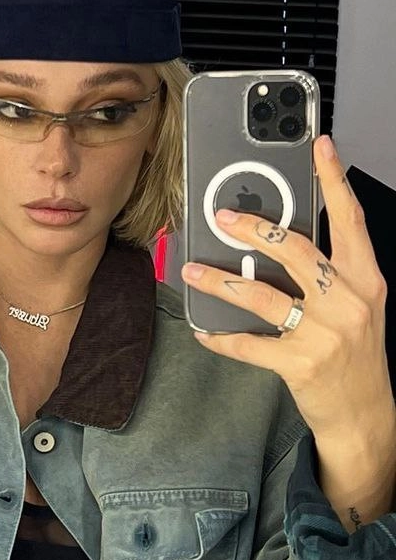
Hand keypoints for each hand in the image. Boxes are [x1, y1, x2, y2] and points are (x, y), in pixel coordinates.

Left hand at [181, 134, 392, 440]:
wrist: (364, 412)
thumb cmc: (354, 354)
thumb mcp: (355, 306)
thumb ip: (327, 274)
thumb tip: (277, 243)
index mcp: (365, 279)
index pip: (350, 220)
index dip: (334, 180)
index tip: (319, 147)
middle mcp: (349, 301)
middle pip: (295, 251)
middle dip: (254, 229)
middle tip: (222, 217)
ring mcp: (325, 333)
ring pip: (262, 296)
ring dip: (221, 281)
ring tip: (193, 270)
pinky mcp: (301, 363)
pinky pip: (249, 344)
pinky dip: (221, 337)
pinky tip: (204, 330)